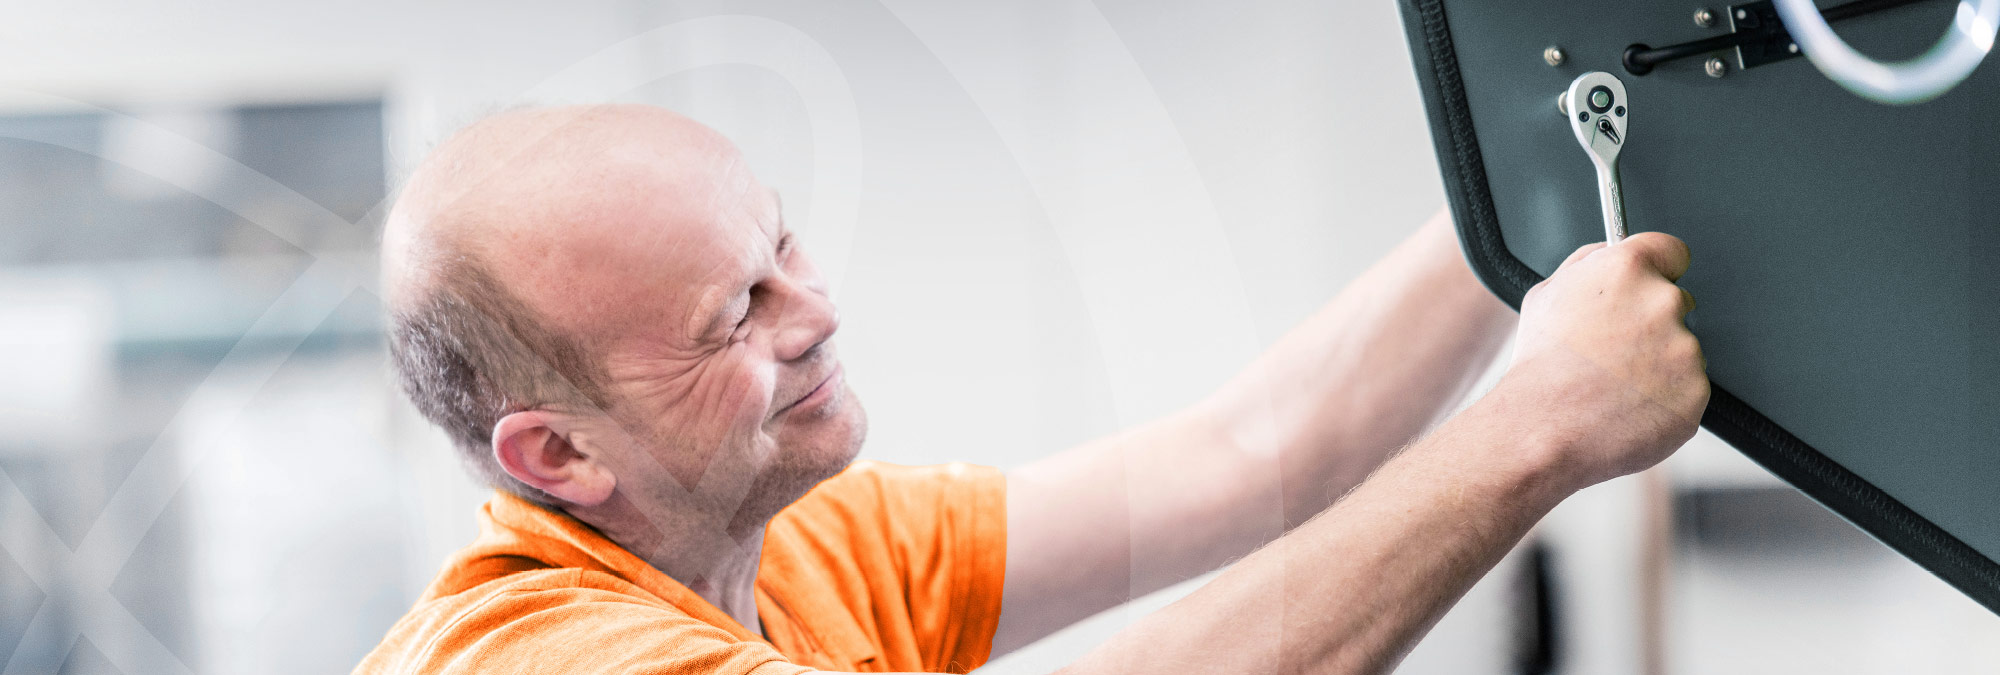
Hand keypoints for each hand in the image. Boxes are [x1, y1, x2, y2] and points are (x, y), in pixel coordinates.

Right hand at [1502, 232, 1708, 487]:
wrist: (1541, 427)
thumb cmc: (1540, 365)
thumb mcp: (1547, 293)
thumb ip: (1588, 263)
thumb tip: (1609, 252)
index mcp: (1627, 269)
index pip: (1671, 250)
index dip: (1659, 268)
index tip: (1652, 282)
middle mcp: (1663, 302)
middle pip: (1678, 303)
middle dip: (1653, 323)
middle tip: (1615, 350)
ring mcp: (1684, 349)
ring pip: (1682, 350)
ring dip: (1659, 364)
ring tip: (1614, 384)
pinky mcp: (1695, 392)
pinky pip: (1687, 391)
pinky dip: (1665, 400)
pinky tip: (1628, 405)